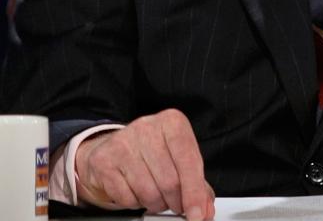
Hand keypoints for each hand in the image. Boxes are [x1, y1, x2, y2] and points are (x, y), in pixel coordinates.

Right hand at [75, 108, 214, 219]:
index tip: (199, 214)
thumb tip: (205, 208)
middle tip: (176, 203)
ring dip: (156, 204)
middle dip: (176, 201)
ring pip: (149, 193)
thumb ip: (196, 182)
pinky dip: (135, 203)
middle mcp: (148, 128)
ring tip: (156, 194)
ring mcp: (124, 144)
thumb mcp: (178, 157)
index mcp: (172, 122)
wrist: (114, 146)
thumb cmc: (152, 151)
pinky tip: (136, 190)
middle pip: (170, 181)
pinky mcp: (104, 162)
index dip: (195, 193)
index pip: (189, 161)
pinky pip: (126, 198)